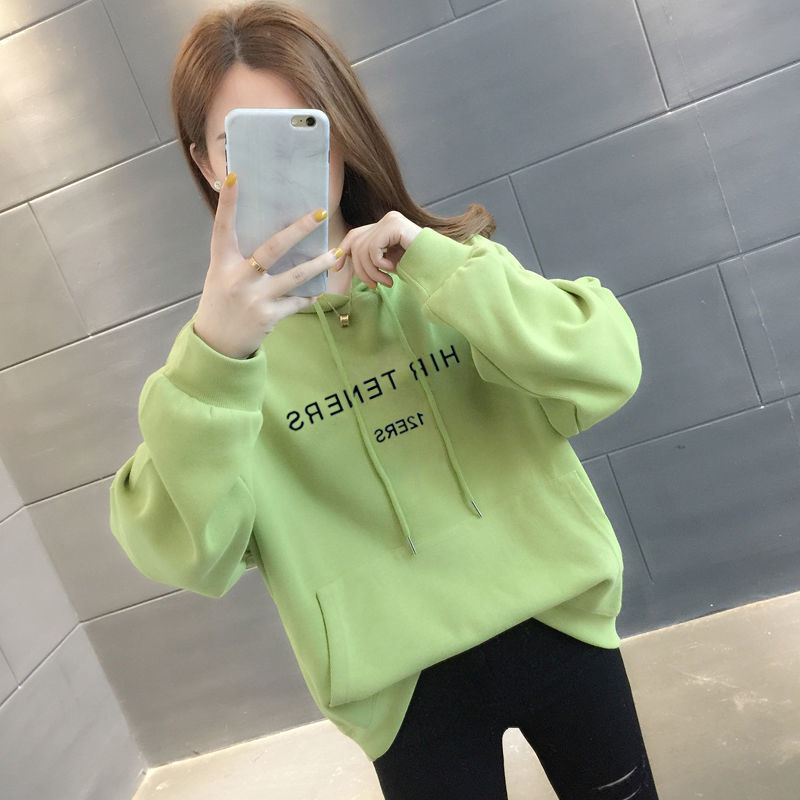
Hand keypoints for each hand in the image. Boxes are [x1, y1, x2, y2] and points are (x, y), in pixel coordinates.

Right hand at [193, 174, 339, 358]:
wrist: (216, 344)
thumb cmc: (222, 302)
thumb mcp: (220, 275)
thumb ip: (239, 255)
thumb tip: (267, 230)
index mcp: (221, 263)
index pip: (223, 227)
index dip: (228, 203)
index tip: (236, 177)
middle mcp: (238, 278)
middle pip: (273, 248)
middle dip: (299, 229)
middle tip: (320, 213)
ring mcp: (255, 298)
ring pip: (294, 276)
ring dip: (319, 265)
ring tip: (337, 253)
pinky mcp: (268, 317)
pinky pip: (296, 302)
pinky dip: (309, 296)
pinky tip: (320, 290)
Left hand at [335, 211, 421, 288]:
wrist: (439, 265)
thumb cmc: (417, 266)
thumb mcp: (389, 263)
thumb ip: (371, 259)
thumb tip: (343, 262)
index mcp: (383, 227)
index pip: (355, 235)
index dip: (343, 252)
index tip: (339, 269)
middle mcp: (385, 220)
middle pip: (356, 245)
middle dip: (361, 270)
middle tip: (374, 286)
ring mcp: (390, 220)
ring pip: (362, 249)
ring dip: (372, 272)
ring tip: (386, 282)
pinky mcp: (394, 226)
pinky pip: (373, 249)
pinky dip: (379, 265)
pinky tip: (393, 270)